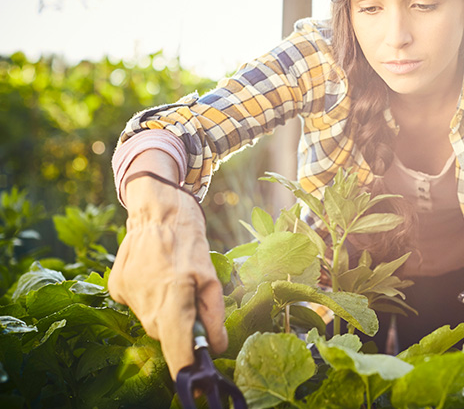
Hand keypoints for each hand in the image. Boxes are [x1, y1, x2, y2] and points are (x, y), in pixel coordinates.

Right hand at [108, 175, 227, 379]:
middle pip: (166, 336)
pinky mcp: (116, 288)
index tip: (193, 383)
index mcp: (174, 298)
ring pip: (152, 321)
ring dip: (166, 310)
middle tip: (192, 301)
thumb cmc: (190, 241)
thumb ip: (213, 316)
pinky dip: (149, 298)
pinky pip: (138, 306)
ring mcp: (127, 296)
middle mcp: (147, 303)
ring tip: (173, 281)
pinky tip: (156, 275)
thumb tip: (215, 348)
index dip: (185, 369)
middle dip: (181, 329)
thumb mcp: (212, 278)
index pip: (177, 349)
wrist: (156, 211)